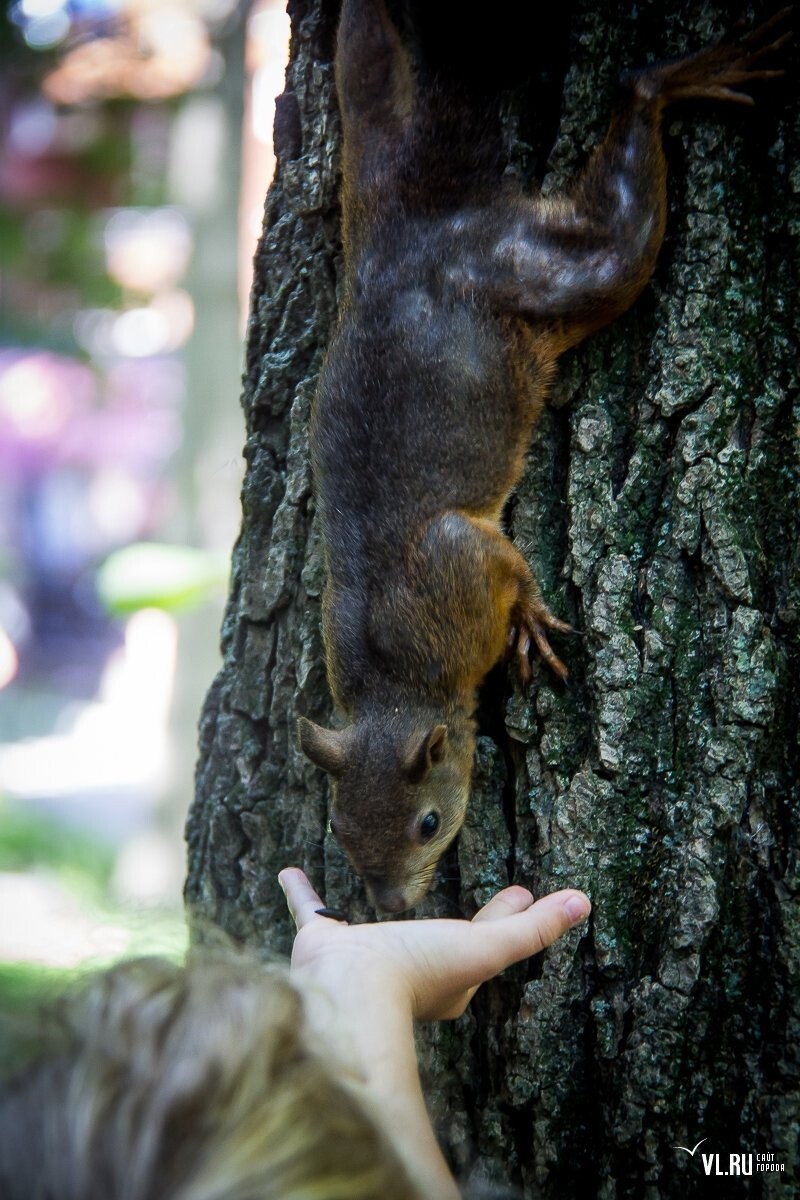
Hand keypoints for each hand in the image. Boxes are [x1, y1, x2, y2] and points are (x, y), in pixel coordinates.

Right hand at [279, 868, 590, 1018]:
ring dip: (379, 912)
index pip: (488, 938)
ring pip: (374, 930)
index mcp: (448, 976)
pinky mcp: (320, 944)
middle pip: (442, 938)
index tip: (526, 890)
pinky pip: (310, 911)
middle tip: (490, 895)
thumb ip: (532, 928)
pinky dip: (301, 893)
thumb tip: (585, 903)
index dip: (508, 913)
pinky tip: (289, 873)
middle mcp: (406, 970)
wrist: (348, 992)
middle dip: (465, 921)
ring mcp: (361, 958)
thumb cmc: (418, 973)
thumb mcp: (486, 947)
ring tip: (377, 885)